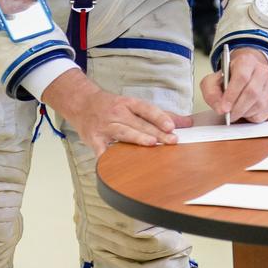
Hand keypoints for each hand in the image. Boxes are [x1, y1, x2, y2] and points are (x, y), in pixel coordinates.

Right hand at [42, 67, 189, 158]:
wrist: (81, 103)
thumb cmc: (111, 106)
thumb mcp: (134, 105)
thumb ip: (160, 115)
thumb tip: (186, 123)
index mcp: (128, 103)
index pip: (146, 109)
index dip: (159, 117)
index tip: (172, 126)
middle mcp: (116, 113)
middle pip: (138, 123)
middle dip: (156, 132)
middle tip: (172, 141)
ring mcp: (105, 126)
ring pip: (123, 132)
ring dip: (137, 138)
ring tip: (151, 144)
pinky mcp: (94, 139)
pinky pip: (102, 150)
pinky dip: (109, 157)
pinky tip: (118, 164)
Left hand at [200, 47, 267, 123]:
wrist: (242, 76)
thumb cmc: (227, 79)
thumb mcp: (212, 81)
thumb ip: (211, 93)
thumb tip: (220, 108)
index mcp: (246, 61)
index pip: (242, 77)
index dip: (232, 94)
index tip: (224, 108)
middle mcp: (261, 71)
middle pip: (252, 92)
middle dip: (237, 108)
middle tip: (228, 115)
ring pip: (258, 105)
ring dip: (244, 113)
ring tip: (235, 111)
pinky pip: (263, 114)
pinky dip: (251, 117)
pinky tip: (244, 111)